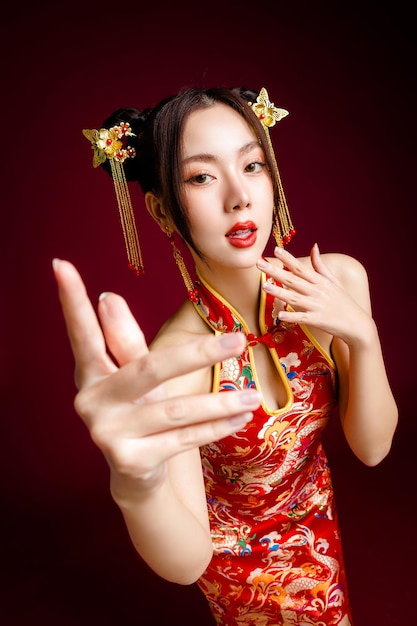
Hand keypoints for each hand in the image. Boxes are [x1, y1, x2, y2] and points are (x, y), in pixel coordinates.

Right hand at [53, 260, 260, 485]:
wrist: (136, 472)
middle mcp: (91, 401)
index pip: (82, 333)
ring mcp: (108, 434)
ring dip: (219, 402)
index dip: (71, 301)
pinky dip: (215, 428)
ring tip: (254, 396)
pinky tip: (240, 418)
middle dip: (198, 355)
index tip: (60, 264)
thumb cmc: (138, 409)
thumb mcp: (132, 373)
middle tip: (239, 339)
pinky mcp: (131, 461)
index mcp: (89, 373)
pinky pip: (183, 439)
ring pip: (175, 410)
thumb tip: (108, 297)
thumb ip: (124, 339)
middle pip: (149, 368)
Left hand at [257, 244, 372, 345]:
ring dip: (279, 292)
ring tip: (264, 286)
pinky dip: (291, 316)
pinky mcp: (318, 320)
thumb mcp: (334, 281)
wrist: (358, 325)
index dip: (288, 258)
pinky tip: (279, 315)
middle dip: (274, 271)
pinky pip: (302, 318)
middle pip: (293, 280)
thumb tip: (314, 246)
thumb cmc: (344, 302)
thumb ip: (320, 266)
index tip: (276, 249)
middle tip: (259, 263)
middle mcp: (317, 291)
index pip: (301, 267)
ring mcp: (317, 306)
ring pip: (295, 297)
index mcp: (320, 281)